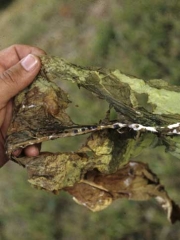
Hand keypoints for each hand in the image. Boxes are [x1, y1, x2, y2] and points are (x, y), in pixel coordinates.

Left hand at [0, 44, 44, 166]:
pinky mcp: (19, 132)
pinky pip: (36, 131)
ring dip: (41, 123)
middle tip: (54, 103)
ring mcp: (14, 112)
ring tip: (39, 133)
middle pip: (35, 82)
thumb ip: (11, 80)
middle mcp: (7, 92)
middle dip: (46, 94)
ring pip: (40, 108)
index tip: (50, 67)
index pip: (17, 55)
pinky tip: (29, 150)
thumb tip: (36, 60)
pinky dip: (34, 142)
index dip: (34, 56)